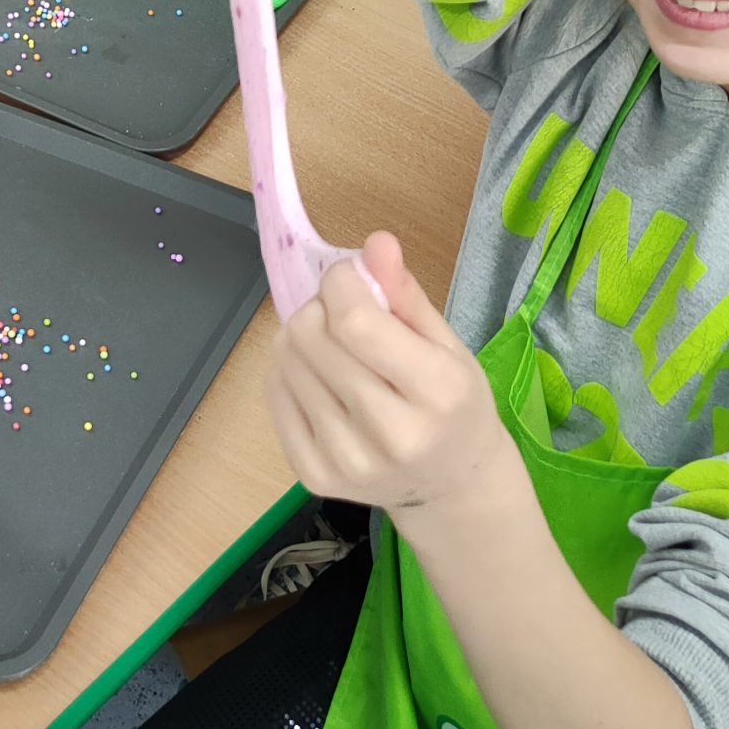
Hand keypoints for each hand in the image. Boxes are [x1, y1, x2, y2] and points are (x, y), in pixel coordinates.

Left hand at [266, 233, 521, 527]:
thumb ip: (406, 293)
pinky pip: (274, 392)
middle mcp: (392, 434)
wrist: (452, 485)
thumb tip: (375, 242)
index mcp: (438, 394)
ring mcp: (347, 461)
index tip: (350, 278)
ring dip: (302, 335)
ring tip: (333, 345)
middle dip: (321, 306)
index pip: (356, 323)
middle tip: (343, 314)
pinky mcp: (313, 476)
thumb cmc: (454, 405)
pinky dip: (289, 369)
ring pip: (287, 361)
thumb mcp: (448, 345)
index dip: (340, 284)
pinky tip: (320, 375)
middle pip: (313, 338)